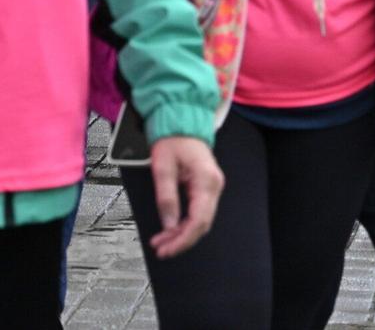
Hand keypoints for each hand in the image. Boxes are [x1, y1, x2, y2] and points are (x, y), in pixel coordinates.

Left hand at [145, 136, 223, 259]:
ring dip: (181, 234)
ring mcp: (212, 187)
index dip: (183, 239)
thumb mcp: (162, 168)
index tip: (166, 249)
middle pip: (202, 224)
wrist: (182, 124)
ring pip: (200, 220)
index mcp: (206, 180)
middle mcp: (213, 185)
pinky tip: (170, 229)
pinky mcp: (206, 188)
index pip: (199, 220)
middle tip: (161, 249)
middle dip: (181, 240)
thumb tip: (168, 225)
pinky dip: (184, 224)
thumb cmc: (173, 140)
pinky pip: (198, 212)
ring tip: (161, 241)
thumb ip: (166, 197)